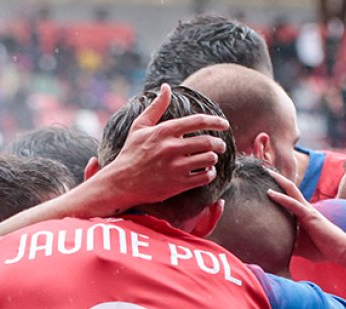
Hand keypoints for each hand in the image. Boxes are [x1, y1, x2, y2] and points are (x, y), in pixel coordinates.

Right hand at [91, 83, 230, 211]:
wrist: (121, 182)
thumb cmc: (131, 153)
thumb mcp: (140, 127)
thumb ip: (156, 107)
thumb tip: (166, 86)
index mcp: (164, 131)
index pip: (198, 121)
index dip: (216, 121)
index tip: (225, 124)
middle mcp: (171, 148)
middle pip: (208, 141)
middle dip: (219, 143)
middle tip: (221, 146)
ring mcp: (175, 167)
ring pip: (209, 159)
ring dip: (213, 158)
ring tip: (211, 158)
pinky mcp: (178, 184)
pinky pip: (204, 177)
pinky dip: (210, 173)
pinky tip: (206, 171)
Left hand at [265, 169, 345, 262]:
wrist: (339, 251)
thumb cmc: (321, 249)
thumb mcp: (298, 247)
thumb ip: (287, 244)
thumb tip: (272, 252)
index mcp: (301, 214)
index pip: (288, 197)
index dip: (277, 188)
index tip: (263, 182)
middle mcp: (304, 208)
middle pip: (289, 188)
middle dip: (276, 178)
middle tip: (263, 167)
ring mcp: (307, 210)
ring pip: (290, 190)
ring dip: (278, 180)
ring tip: (265, 170)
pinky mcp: (309, 215)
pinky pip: (293, 204)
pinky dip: (281, 198)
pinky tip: (270, 193)